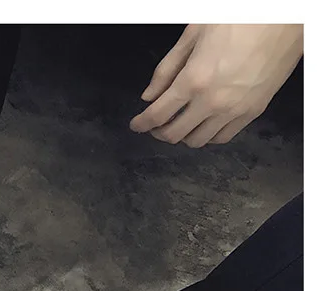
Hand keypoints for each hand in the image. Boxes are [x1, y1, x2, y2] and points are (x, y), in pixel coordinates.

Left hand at [130, 24, 302, 146]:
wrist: (287, 16)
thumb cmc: (242, 17)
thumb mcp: (194, 34)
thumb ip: (166, 69)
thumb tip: (149, 96)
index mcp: (194, 79)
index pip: (157, 114)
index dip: (141, 124)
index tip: (136, 125)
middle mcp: (212, 101)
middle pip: (174, 134)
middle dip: (158, 132)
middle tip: (154, 126)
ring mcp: (233, 110)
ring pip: (197, 141)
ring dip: (182, 136)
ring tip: (179, 124)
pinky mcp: (252, 112)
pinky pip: (222, 138)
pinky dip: (207, 136)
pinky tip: (203, 125)